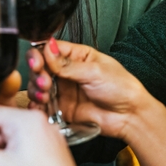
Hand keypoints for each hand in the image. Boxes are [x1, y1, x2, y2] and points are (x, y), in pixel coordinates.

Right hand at [27, 40, 161, 142]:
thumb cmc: (121, 88)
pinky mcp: (62, 108)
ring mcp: (63, 90)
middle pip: (40, 67)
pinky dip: (37, 106)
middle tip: (44, 81)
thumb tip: (47, 50)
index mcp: (76, 56)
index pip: (50, 49)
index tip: (37, 62)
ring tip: (45, 95)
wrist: (129, 115)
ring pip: (38, 86)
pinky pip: (43, 106)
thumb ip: (67, 64)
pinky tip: (40, 106)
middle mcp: (67, 72)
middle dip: (37, 74)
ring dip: (36, 89)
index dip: (39, 55)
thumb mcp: (94, 71)